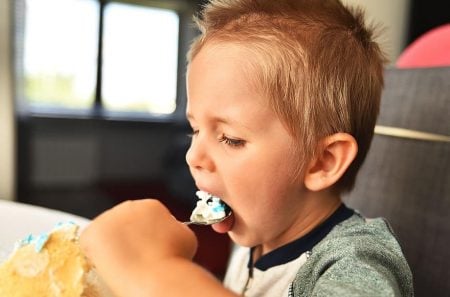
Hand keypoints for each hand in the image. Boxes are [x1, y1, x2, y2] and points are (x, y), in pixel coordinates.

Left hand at [80, 199, 197, 295]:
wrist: (155, 276)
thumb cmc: (172, 260)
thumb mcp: (184, 235)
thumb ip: (174, 227)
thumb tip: (169, 230)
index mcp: (151, 205)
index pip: (144, 215)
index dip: (146, 233)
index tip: (147, 246)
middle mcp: (128, 206)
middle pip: (124, 220)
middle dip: (127, 235)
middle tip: (134, 255)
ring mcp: (107, 218)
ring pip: (107, 230)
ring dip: (112, 243)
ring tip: (122, 263)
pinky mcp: (91, 233)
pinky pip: (90, 242)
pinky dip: (95, 253)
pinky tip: (108, 264)